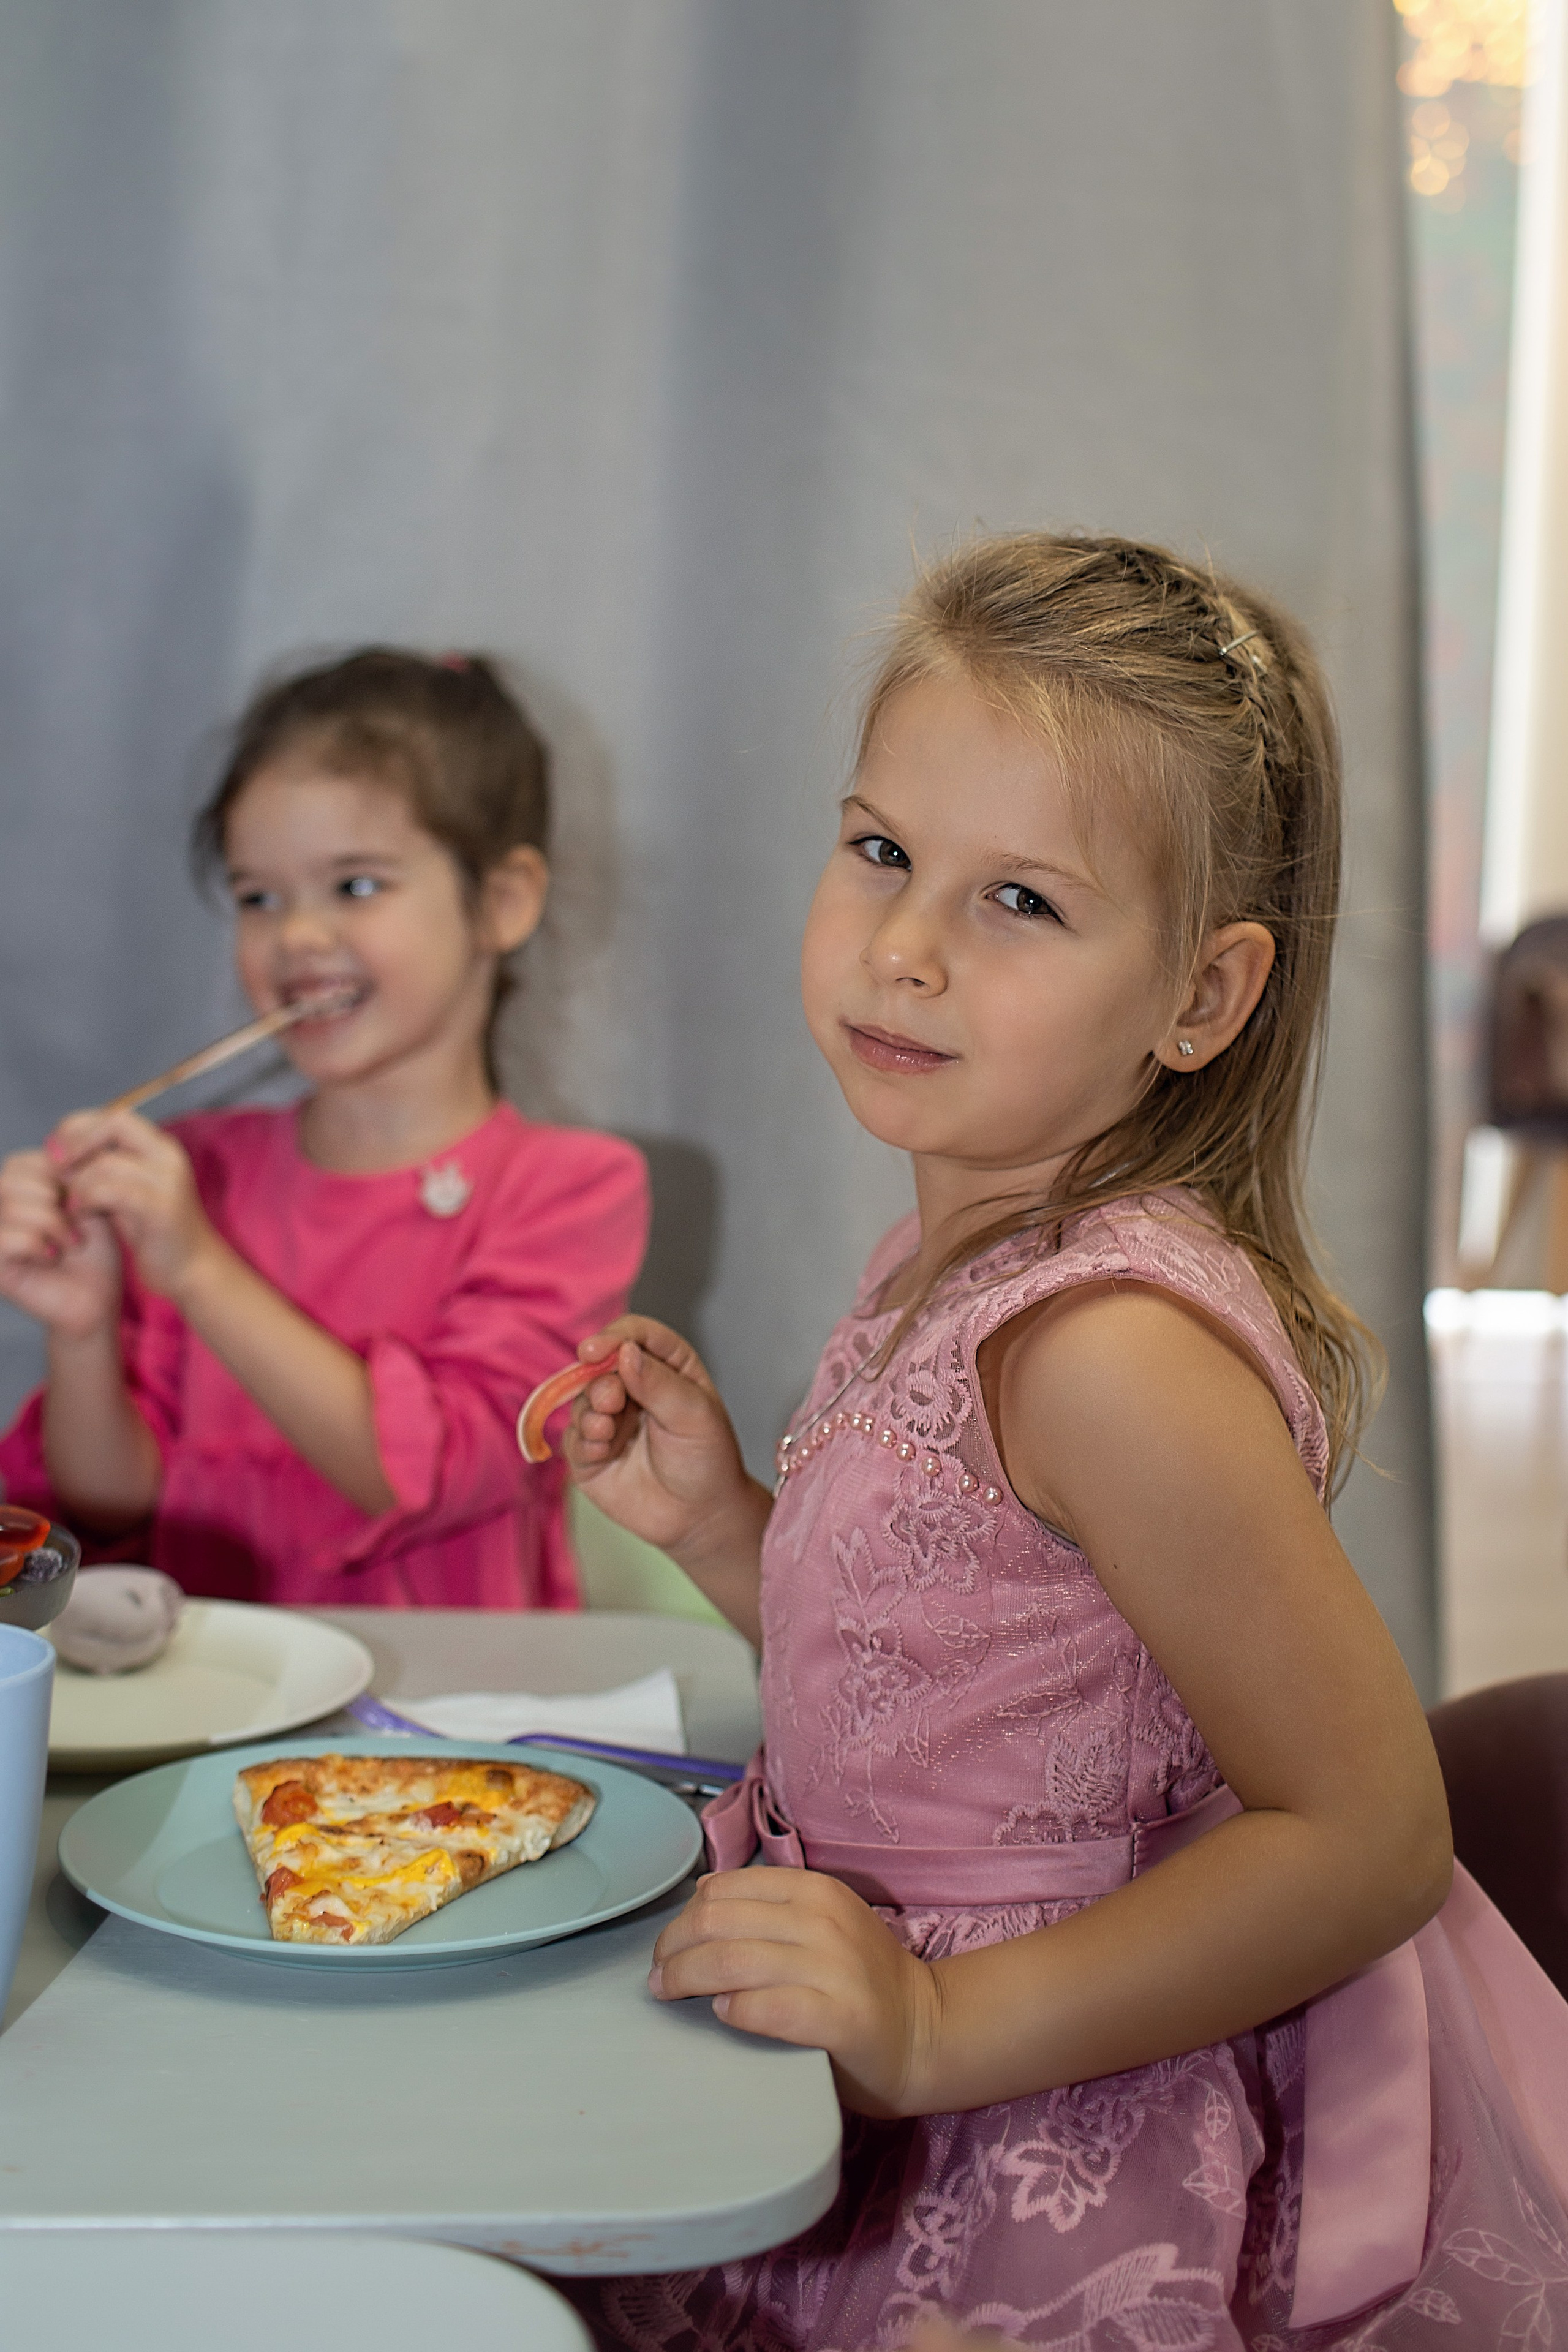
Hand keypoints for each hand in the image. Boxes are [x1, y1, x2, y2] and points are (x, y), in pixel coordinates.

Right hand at [0, 1148, 121, 1338]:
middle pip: (11, 1179)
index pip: (21, 1162)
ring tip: (70, 1242)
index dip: (57, 1177)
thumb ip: (66, 1174)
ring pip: (10, 1205)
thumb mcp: (84, 1201)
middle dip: (54, 1199)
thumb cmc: (93, 1249)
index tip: (81, 1203)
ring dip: (52, 1223)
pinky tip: (52, 1256)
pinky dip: (38, 1244)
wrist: (98, 1295)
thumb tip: (53, 1154)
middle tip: (76, 1225)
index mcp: (15, 1191)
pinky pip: (6, 1237)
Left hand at [49, 1109, 214, 1302]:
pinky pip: (109, 1190)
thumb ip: (103, 1167)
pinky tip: (80, 1215)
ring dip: (77, 1184)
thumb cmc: (154, 1232)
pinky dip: (86, 1201)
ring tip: (70, 1204)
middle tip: (55, 1169)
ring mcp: (167, 1180)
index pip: (114, 1116)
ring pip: (105, 1163)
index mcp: (161, 1148)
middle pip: (114, 1124)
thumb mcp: (128, 1190)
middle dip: (77, 1142)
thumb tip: (59, 1151)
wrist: (191, 1268)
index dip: (79, 1127)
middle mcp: (168, 1156)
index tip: (56, 1151)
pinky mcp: (159, 1208)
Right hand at [561, 1316, 761, 1568]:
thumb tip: (625, 1352)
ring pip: (581, 1400)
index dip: (613, 1337)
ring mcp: (609, 1420)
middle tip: (611, 1402)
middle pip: (600, 1367)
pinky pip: (572, 1438)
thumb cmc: (707, 1460)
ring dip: (590, 1413)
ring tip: (607, 1432)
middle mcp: (633, 1388)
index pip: (634, 1335)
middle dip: (599, 1381)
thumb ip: (658, 1383)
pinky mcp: (591, 1454)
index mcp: (666, 1366)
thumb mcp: (693, 1415)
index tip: (595, 1350)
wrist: (701, 1516)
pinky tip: (602, 1451)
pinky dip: (582, 1441)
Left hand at [648, 1867, 941, 2116]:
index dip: (683, 1918)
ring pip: (732, 1962)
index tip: (667, 1946)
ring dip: (686, 1979)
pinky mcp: (840, 2019)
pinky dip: (736, 2010)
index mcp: (815, 1891)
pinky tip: (723, 2014)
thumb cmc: (861, 1980)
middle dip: (673, 1950)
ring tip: (670, 1995)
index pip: (725, 1890)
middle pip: (718, 1923)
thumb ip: (769, 1907)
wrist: (925, 2031)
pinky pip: (769, 2008)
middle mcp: (823, 1921)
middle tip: (657, 1976)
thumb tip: (701, 1894)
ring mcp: (834, 1969)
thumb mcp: (822, 1922)